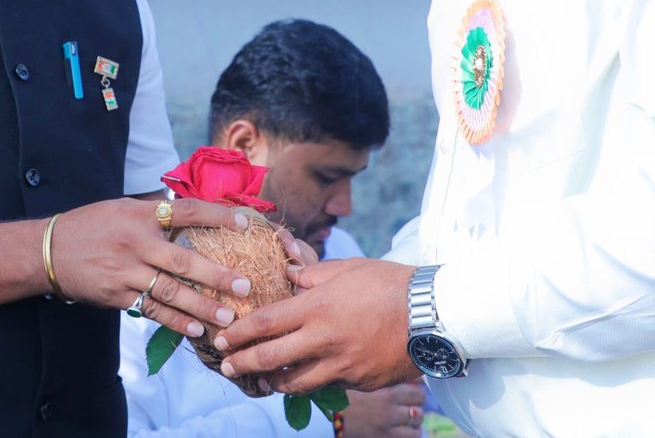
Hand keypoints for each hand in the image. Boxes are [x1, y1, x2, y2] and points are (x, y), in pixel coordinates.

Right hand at [50, 196, 252, 337]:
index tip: (246, 224)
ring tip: (227, 316)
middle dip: (217, 275)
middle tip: (245, 285)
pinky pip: (151, 309)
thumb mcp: (123, 208)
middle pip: (183, 259)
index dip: (218, 216)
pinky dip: (175, 321)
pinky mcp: (116, 295)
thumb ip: (155, 214)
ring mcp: (125, 271)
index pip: (186, 211)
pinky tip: (194, 329)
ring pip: (170, 291)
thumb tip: (194, 216)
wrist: (48, 250)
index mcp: (140, 214)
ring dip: (201, 306)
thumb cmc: (91, 225)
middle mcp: (135, 242)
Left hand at [214, 258, 418, 393]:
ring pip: (295, 382)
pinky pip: (327, 385)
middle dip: (243, 364)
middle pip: (270, 358)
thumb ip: (314, 276)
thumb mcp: (348, 269)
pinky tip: (306, 377)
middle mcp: (324, 339)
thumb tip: (289, 276)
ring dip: (273, 381)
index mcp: (317, 307)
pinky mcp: (359, 381)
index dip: (238, 333)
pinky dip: (312, 381)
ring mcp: (342, 365)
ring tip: (261, 379)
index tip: (222, 338)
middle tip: (227, 368)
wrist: (432, 314)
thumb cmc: (389, 283)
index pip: (265, 323)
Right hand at [341, 381, 427, 437]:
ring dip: (415, 417)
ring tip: (408, 417)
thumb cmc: (342, 396)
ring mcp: (389, 425)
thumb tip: (406, 375)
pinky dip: (412, 432)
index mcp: (385, 390)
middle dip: (416, 400)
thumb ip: (383, 377)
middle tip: (410, 402)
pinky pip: (412, 436)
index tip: (412, 387)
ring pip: (418, 419)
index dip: (416, 386)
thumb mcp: (363, 381)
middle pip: (419, 399)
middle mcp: (390, 407)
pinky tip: (406, 430)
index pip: (416, 385)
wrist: (329, 418)